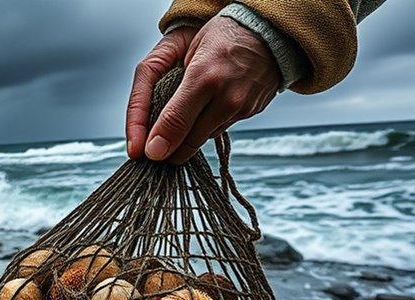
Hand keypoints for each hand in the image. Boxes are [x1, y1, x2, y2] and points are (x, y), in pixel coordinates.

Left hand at [126, 16, 281, 163]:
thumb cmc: (219, 36)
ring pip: (203, 139)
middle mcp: (227, 96)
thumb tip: (154, 140)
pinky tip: (205, 107)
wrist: (267, 30)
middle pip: (190, 141)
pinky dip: (206, 125)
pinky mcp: (251, 113)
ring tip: (181, 119)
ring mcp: (242, 107)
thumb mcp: (183, 52)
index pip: (175, 119)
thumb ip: (161, 90)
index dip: (158, 142)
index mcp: (204, 76)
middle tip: (157, 148)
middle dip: (170, 150)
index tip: (148, 154)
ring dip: (188, 136)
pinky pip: (219, 129)